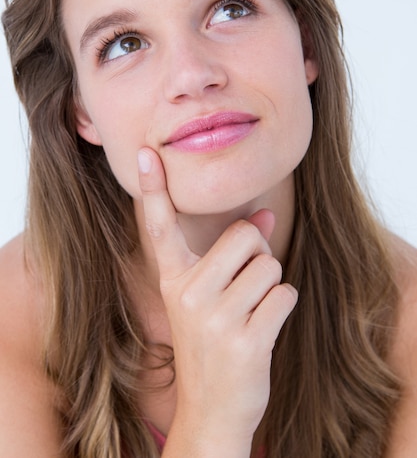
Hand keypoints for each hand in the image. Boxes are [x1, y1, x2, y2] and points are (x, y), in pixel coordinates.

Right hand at [138, 147, 297, 447]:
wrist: (212, 411)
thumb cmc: (213, 344)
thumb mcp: (211, 297)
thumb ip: (235, 252)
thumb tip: (267, 213)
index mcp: (173, 279)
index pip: (161, 226)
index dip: (155, 188)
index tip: (147, 152)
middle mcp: (188, 293)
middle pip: (247, 235)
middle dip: (258, 254)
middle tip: (245, 286)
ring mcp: (215, 318)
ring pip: (270, 266)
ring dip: (271, 286)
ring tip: (250, 313)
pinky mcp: (245, 341)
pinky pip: (284, 295)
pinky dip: (282, 307)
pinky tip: (263, 330)